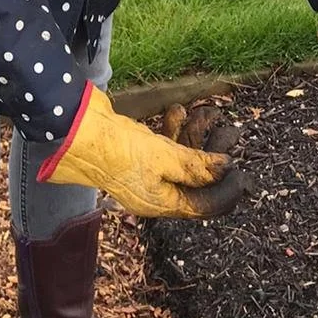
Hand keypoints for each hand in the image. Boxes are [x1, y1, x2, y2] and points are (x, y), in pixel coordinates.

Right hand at [41, 86, 248, 217]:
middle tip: (227, 128)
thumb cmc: (115, 149)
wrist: (74, 130)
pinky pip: (165, 144)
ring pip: (181, 157)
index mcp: (162, 203)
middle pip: (195, 179)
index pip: (205, 206)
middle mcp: (155, 191)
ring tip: (203, 112)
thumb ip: (196, 165)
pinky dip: (175, 129)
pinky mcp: (137, 150)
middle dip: (213, 153)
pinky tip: (177, 111)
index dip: (226, 190)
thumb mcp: (163, 158)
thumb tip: (226, 168)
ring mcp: (145, 170)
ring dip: (195, 135)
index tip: (243, 170)